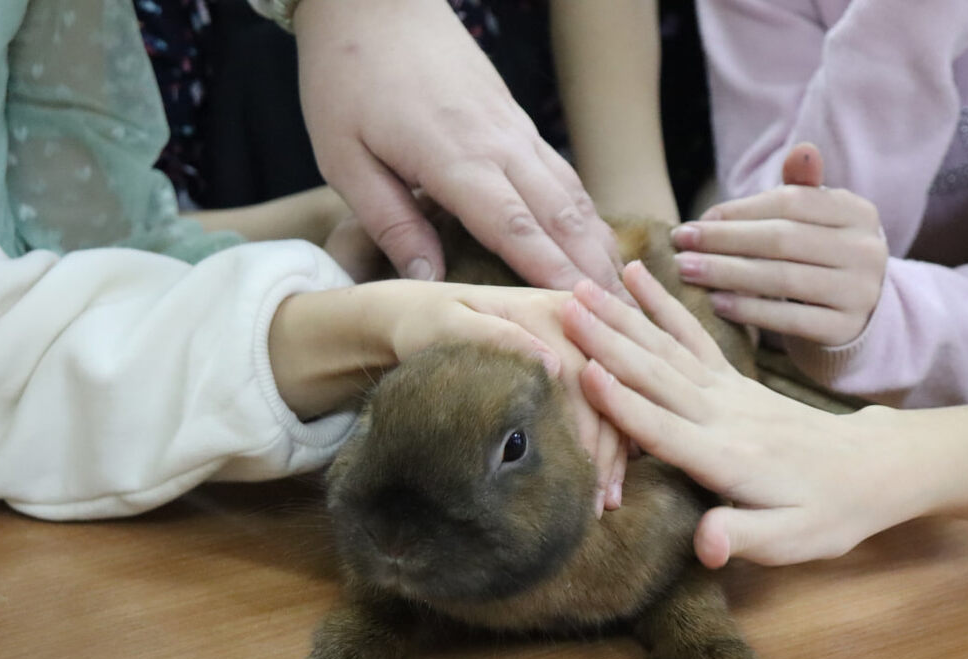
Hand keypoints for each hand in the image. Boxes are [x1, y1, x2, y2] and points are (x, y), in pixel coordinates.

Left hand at [270, 280, 626, 513]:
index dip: (590, 429)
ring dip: (612, 454)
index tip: (585, 475)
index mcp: (550, 310)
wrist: (417, 319)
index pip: (585, 376)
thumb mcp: (447, 326)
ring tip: (604, 503)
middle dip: (607, 450)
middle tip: (599, 504)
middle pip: (607, 392)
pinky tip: (601, 482)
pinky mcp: (575, 360)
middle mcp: (574, 322)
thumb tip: (552, 364)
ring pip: (611, 402)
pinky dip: (605, 443)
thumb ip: (495, 337)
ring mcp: (578, 341)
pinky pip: (602, 404)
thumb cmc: (426, 327)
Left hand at [292, 0, 630, 300]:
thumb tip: (429, 279)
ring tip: (623, 291)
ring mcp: (514, 129)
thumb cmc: (347, 79)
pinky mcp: (517, 120)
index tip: (581, 312)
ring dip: (599, 244)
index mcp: (452, 158)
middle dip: (593, 271)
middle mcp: (498, 144)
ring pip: (572, 193)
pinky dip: (586, 213)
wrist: (374, 1)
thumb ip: (389, 222)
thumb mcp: (344, 158)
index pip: (515, 227)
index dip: (551, 274)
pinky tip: (596, 241)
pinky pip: (562, 173)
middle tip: (622, 318)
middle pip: (560, 216)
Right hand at [563, 260, 908, 565]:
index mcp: (729, 458)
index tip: (584, 372)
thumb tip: (706, 544)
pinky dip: (661, 303)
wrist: (874, 467)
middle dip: (608, 342)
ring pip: (666, 347)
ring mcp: (727, 390)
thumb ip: (744, 538)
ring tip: (581, 287)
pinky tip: (636, 275)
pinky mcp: (731, 378)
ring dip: (621, 317)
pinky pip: (690, 335)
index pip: (667, 429)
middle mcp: (723, 415)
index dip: (624, 405)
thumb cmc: (830, 511)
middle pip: (656, 375)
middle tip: (565, 308)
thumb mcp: (793, 540)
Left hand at [671, 143, 887, 346]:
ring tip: (687, 271)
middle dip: (724, 240)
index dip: (739, 211)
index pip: (790, 203)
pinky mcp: (844, 329)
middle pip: (782, 240)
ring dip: (726, 274)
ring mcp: (859, 292)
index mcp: (858, 212)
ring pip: (782, 279)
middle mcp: (866, 250)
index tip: (697, 220)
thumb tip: (802, 148)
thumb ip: (801, 189)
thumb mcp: (816, 221)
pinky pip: (788, 319)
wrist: (856, 316)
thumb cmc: (820, 258)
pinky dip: (748, 311)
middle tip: (680, 243)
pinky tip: (715, 303)